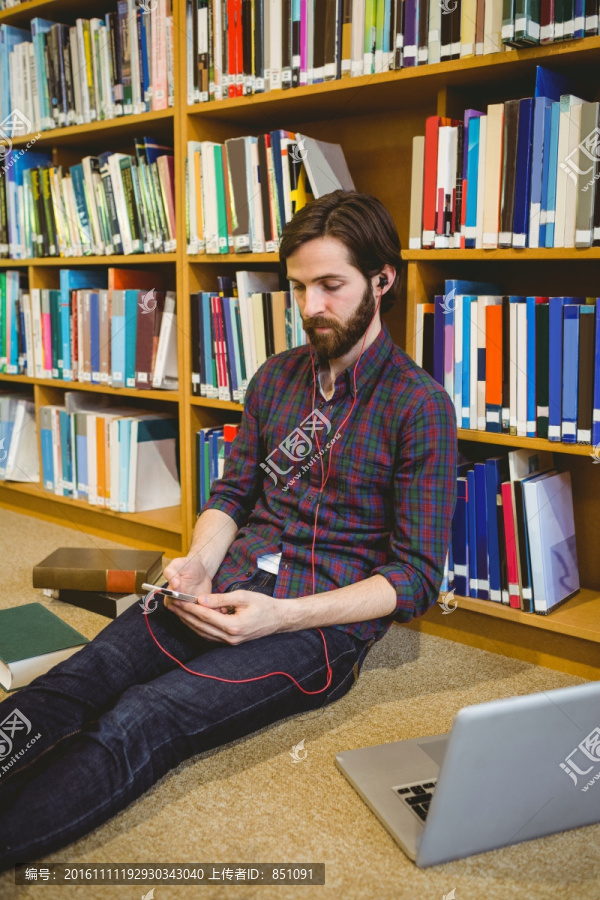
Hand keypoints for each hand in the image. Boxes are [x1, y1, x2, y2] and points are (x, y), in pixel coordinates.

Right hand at [163, 556, 242, 615]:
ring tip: (215, 608)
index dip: (181, 603)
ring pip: (196, 616)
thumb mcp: (178, 564)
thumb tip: (174, 584)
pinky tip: (220, 609)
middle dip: (196, 611)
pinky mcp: (200, 609)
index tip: (190, 599)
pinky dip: (212, 613)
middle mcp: (178, 604)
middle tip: (206, 605)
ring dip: (205, 614)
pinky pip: (205, 615)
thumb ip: (171, 572)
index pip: (172, 604)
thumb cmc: (188, 565)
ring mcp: (190, 608)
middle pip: (185, 613)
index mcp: (170, 595)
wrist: (201, 569)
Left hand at [167, 589, 288, 644]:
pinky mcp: (230, 642)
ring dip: (189, 622)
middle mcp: (230, 637)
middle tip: (173, 605)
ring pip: (203, 632)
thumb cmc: (264, 605)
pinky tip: (192, 619)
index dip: (190, 607)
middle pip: (201, 626)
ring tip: (179, 611)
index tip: (179, 600)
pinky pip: (210, 635)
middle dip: (185, 615)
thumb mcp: (243, 596)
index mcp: (234, 626)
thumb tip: (201, 599)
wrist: (278, 619)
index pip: (206, 616)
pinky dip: (199, 627)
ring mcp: (230, 642)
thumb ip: (221, 599)